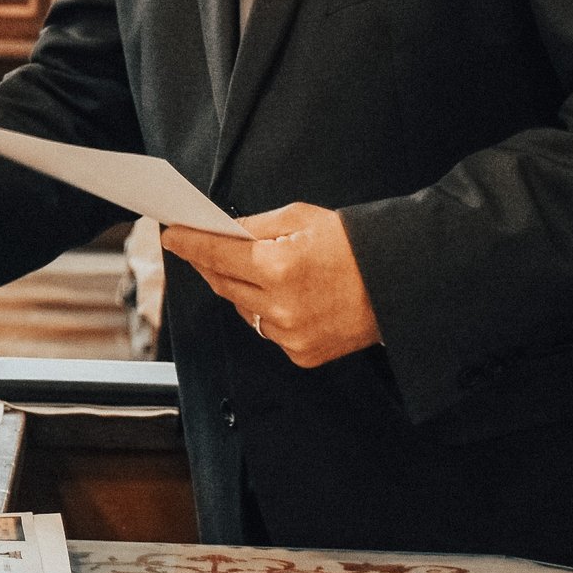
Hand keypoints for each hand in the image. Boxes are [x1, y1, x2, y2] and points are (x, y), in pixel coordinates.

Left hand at [163, 203, 381, 368]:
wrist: (402, 284)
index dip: (189, 243)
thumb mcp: (301, 218)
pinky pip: (267, 331)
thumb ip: (256, 226)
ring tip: (236, 268)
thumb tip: (224, 231)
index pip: (216, 254)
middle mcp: (279, 307)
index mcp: (278, 267)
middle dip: (207, 264)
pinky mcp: (302, 355)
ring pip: (242, 310)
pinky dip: (264, 312)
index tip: (171, 235)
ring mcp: (290, 336)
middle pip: (223, 284)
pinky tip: (274, 295)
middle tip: (195, 247)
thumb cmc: (355, 244)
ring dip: (236, 288)